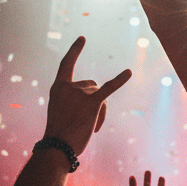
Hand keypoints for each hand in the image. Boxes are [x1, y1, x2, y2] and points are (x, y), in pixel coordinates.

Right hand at [44, 37, 130, 156]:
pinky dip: (120, 80)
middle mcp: (68, 87)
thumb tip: (96, 100)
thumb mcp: (63, 112)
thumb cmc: (60, 134)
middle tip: (89, 124)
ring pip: (101, 95)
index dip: (75, 51)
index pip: (66, 64)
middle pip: (93, 85)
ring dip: (100, 112)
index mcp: (58, 88)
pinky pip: (109, 88)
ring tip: (92, 128)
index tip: (82, 38)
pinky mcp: (92, 102)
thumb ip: (75, 101)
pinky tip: (129, 72)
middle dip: (95, 102)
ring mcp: (80, 93)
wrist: (58, 147)